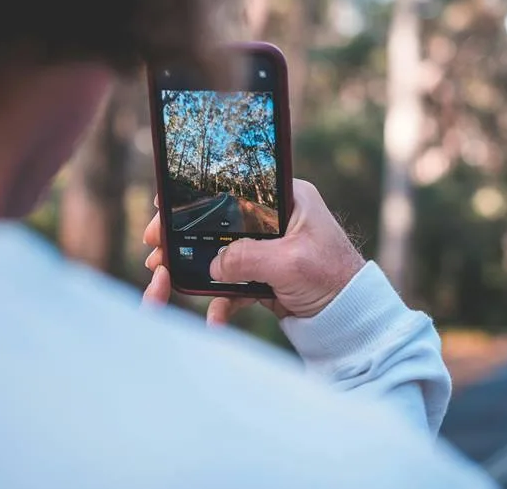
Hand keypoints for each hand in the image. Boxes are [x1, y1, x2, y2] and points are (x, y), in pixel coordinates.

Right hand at [143, 179, 365, 324]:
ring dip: (194, 267)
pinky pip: (234, 283)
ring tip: (164, 276)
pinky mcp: (266, 276)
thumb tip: (212, 264)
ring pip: (222, 254)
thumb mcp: (290, 262)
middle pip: (220, 222)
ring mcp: (269, 249)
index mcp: (287, 200)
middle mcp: (276, 220)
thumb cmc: (334, 278)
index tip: (168, 205)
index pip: (235, 188)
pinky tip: (213, 319)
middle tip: (155, 243)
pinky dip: (221, 301)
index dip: (199, 195)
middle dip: (186, 236)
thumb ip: (247, 258)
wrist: (351, 318)